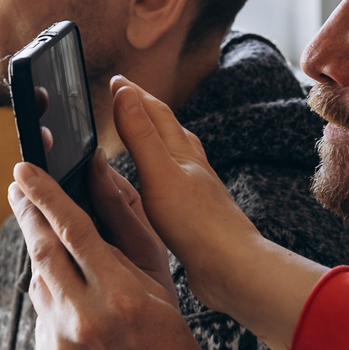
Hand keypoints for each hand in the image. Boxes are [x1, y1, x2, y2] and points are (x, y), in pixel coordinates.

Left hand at [11, 161, 228, 349]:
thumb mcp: (163, 295)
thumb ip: (127, 249)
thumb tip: (96, 205)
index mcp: (121, 294)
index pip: (73, 229)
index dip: (45, 195)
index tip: (24, 169)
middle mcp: (83, 316)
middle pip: (42, 250)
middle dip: (27, 214)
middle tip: (17, 188)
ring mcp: (60, 341)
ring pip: (39, 282)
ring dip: (41, 258)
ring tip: (47, 239)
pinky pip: (42, 315)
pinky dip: (52, 299)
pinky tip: (68, 299)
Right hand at [109, 78, 328, 349]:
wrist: (232, 269)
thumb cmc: (199, 224)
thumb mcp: (160, 172)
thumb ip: (140, 133)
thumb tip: (124, 91)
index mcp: (183, 153)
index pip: (156, 112)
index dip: (134, 94)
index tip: (116, 80)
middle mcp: (193, 167)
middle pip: (169, 129)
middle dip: (147, 110)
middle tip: (126, 99)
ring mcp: (197, 193)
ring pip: (176, 157)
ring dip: (158, 141)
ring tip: (144, 137)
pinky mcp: (196, 218)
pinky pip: (175, 186)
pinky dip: (163, 175)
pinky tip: (161, 187)